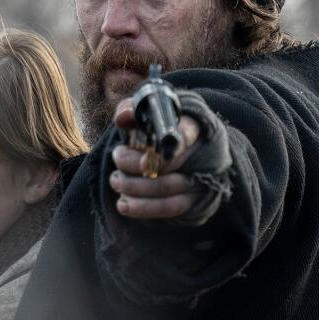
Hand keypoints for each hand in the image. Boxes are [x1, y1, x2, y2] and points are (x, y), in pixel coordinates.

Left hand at [108, 99, 203, 220]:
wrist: (179, 151)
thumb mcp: (147, 113)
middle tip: (117, 158)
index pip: (184, 134)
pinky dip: (143, 208)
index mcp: (194, 127)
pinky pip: (169, 209)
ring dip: (134, 187)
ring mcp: (200, 180)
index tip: (139, 155)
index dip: (162, 145)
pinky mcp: (194, 201)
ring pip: (166, 188)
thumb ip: (133, 110)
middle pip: (170, 165)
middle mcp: (203, 155)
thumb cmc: (158, 130)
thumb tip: (123, 117)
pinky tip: (124, 204)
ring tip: (115, 180)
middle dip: (134, 165)